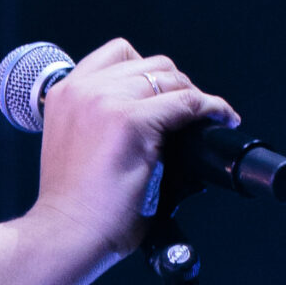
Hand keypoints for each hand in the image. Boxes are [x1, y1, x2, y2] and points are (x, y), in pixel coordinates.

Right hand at [30, 39, 240, 257]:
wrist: (68, 229)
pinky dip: (213, 109)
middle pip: (149, 63)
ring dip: (194, 96)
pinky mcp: (132, 121)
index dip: (148, 72)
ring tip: (208, 118)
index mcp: (63, 93)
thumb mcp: (75, 142)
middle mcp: (82, 90)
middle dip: (176, 85)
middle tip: (190, 113)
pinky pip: (189, 102)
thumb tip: (153, 116)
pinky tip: (221, 121)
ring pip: (170, 78)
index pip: (117, 54)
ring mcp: (106, 102)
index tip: (163, 95)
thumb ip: (99, 118)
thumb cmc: (74, 201)